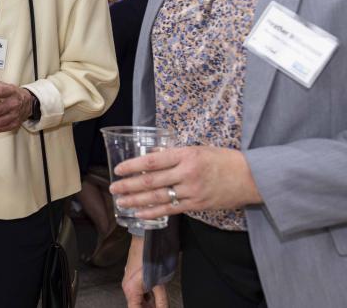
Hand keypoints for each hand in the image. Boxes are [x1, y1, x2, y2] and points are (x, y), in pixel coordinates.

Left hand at [0, 84, 33, 131]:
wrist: (28, 102)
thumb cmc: (11, 93)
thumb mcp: (2, 84)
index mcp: (11, 91)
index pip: (1, 91)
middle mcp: (14, 103)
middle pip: (0, 109)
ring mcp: (16, 115)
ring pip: (1, 121)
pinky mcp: (15, 124)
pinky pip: (3, 128)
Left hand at [110, 146, 261, 220]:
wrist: (250, 177)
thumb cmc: (222, 160)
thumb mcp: (197, 150)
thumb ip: (173, 154)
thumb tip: (149, 155)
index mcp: (185, 155)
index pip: (152, 161)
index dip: (133, 166)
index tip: (118, 169)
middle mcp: (187, 173)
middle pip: (151, 181)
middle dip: (129, 185)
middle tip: (113, 188)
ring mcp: (192, 191)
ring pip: (158, 197)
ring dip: (137, 201)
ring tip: (121, 202)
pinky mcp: (197, 205)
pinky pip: (171, 210)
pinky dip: (153, 212)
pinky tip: (140, 213)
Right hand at [122, 235, 168, 306]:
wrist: (145, 239)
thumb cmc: (149, 257)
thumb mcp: (159, 283)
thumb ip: (162, 301)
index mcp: (131, 290)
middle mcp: (127, 287)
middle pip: (137, 305)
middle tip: (160, 306)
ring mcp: (130, 281)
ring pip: (140, 299)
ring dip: (149, 304)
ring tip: (160, 304)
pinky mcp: (134, 277)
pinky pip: (140, 292)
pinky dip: (148, 297)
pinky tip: (157, 298)